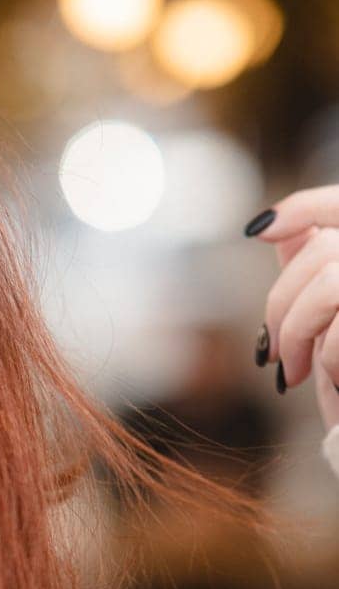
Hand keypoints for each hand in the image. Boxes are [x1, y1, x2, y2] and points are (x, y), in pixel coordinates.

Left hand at [248, 185, 338, 434]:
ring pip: (327, 284)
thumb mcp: (332, 319)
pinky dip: (327, 358)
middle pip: (323, 250)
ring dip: (297, 332)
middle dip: (281, 303)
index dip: (304, 207)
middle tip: (272, 354)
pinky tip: (336, 381)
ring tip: (292, 373)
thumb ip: (314, 268)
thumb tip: (272, 229)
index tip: (257, 231)